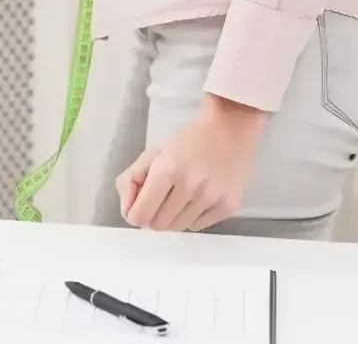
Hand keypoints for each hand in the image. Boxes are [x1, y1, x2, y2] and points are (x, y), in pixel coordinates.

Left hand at [117, 96, 268, 232]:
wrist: (230, 129)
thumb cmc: (189, 140)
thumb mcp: (154, 153)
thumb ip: (132, 179)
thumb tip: (127, 211)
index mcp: (168, 169)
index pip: (140, 215)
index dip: (134, 213)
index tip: (138, 206)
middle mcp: (191, 186)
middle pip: (158, 225)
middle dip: (153, 214)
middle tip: (160, 198)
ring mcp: (211, 198)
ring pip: (178, 228)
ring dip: (172, 217)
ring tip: (179, 197)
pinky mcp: (228, 206)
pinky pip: (197, 226)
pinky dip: (191, 217)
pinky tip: (196, 198)